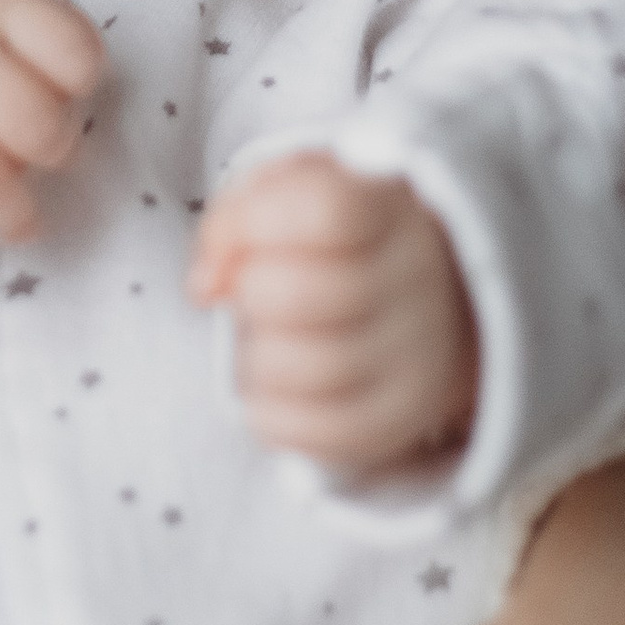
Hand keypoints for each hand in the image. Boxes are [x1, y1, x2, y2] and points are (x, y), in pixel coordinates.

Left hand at [191, 155, 475, 477]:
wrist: (417, 302)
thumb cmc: (332, 241)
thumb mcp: (287, 193)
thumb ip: (236, 215)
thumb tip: (207, 284)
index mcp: (389, 205)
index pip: (324, 210)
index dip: (255, 226)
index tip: (243, 242)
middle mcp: (416, 279)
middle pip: (295, 294)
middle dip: (250, 295)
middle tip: (258, 293)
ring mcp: (416, 355)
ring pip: (296, 368)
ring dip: (256, 356)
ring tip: (271, 339)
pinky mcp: (400, 419)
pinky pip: (309, 432)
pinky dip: (269, 412)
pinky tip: (278, 386)